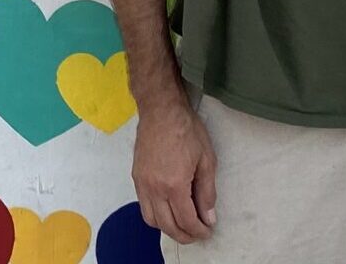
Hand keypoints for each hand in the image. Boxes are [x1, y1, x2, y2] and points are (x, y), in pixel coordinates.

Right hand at [133, 92, 217, 243]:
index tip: (207, 231)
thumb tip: (208, 217)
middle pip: (166, 225)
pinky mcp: (136, 177)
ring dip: (167, 228)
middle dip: (184, 235)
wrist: (161, 110)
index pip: (186, 220)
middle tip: (197, 234)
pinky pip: (143, 205)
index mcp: (174, 184)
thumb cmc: (186, 130)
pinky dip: (156, 215)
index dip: (198, 231)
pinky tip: (168, 209)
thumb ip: (207, 192)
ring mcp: (142, 183)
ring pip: (151, 219)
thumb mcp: (206, 160)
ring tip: (182, 225)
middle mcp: (154, 188)